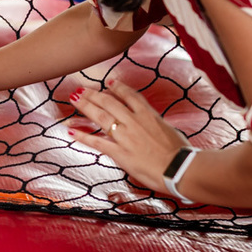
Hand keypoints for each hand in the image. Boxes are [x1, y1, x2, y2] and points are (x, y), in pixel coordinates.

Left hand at [68, 81, 189, 192]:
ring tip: (73, 100)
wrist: (181, 168)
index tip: (109, 82)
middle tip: (81, 90)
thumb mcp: (168, 130)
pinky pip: (97, 142)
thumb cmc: (181, 153)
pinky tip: (71, 132)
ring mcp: (126, 136)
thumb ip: (155, 124)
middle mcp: (134, 121)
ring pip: (100, 117)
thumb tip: (153, 124)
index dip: (118, 87)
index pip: (130, 96)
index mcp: (149, 115)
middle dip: (93, 95)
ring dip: (85, 107)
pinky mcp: (120, 152)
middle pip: (109, 102)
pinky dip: (83, 136)